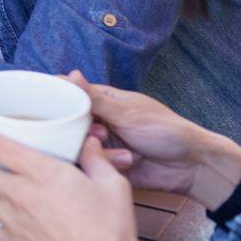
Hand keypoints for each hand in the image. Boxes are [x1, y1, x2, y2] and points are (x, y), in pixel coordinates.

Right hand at [66, 71, 240, 209]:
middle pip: (68, 123)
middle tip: (102, 133)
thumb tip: (70, 74)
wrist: (189, 166)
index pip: (69, 93)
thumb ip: (94, 98)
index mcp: (103, 100)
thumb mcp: (127, 112)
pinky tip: (131, 161)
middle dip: (84, 131)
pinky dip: (110, 163)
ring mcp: (101, 143)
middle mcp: (98, 120)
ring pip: (78, 146)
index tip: (50, 106)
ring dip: (102, 150)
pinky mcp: (105, 164)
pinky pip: (92, 164)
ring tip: (126, 152)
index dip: (58, 99)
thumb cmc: (165, 130)